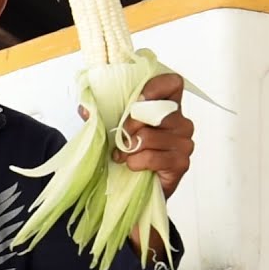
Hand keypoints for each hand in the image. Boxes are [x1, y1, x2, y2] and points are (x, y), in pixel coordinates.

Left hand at [112, 73, 194, 198]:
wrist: (136, 186)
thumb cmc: (128, 152)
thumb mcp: (112, 128)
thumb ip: (101, 114)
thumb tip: (85, 109)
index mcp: (167, 106)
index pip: (172, 83)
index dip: (155, 87)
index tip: (136, 99)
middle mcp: (181, 122)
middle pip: (157, 111)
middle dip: (130, 124)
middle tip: (121, 137)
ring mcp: (184, 142)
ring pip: (149, 136)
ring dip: (129, 148)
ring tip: (124, 154)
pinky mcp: (181, 162)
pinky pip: (151, 156)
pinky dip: (135, 162)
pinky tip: (132, 165)